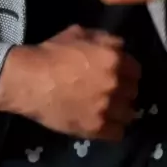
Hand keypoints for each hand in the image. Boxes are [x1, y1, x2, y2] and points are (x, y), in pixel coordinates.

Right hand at [0, 25, 139, 140]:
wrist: (30, 79)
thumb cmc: (52, 52)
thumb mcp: (80, 33)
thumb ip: (105, 38)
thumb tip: (119, 46)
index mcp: (113, 59)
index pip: (136, 69)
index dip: (127, 70)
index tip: (119, 73)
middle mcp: (115, 84)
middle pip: (134, 91)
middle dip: (124, 89)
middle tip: (112, 89)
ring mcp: (106, 108)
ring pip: (129, 113)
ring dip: (121, 109)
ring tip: (109, 107)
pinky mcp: (95, 128)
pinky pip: (118, 132)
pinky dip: (113, 127)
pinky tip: (102, 120)